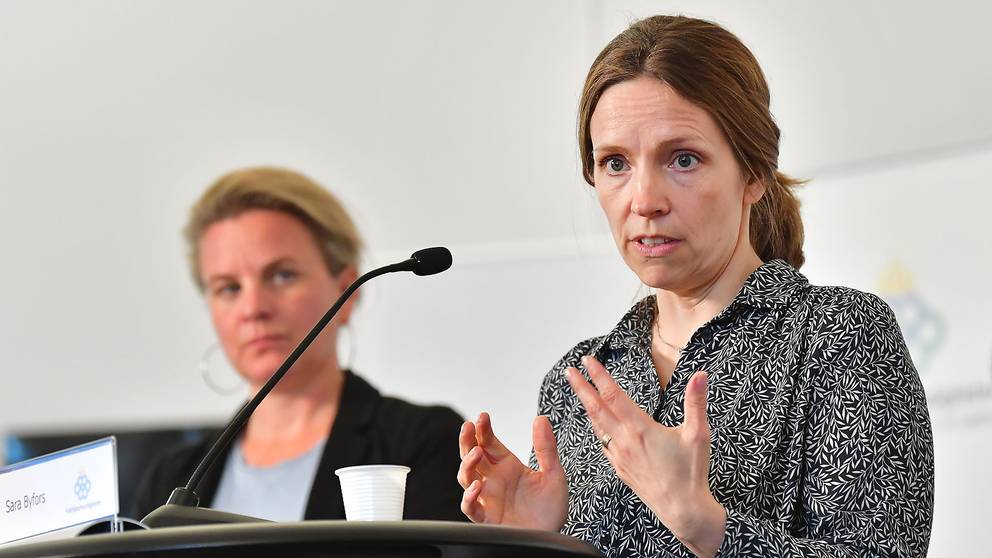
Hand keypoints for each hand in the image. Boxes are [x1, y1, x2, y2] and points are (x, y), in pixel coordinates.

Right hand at [457, 412, 567, 530]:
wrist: (551, 537)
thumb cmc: (550, 509)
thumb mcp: (553, 475)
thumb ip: (546, 448)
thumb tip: (541, 418)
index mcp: (507, 467)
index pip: (489, 443)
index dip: (484, 430)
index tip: (483, 417)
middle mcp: (494, 480)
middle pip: (472, 456)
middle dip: (467, 440)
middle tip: (468, 427)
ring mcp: (488, 498)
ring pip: (466, 478)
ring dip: (468, 465)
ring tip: (476, 454)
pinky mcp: (487, 518)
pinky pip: (471, 507)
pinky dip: (469, 497)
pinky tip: (476, 487)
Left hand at [565, 356, 725, 557]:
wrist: (683, 510)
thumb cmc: (691, 473)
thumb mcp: (698, 434)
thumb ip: (696, 402)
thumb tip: (700, 375)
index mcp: (641, 429)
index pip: (614, 396)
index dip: (599, 376)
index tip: (588, 361)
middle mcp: (625, 442)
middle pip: (597, 408)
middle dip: (581, 387)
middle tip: (570, 371)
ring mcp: (620, 456)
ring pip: (597, 426)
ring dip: (587, 407)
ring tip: (580, 392)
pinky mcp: (620, 469)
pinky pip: (602, 443)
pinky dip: (596, 429)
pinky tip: (597, 424)